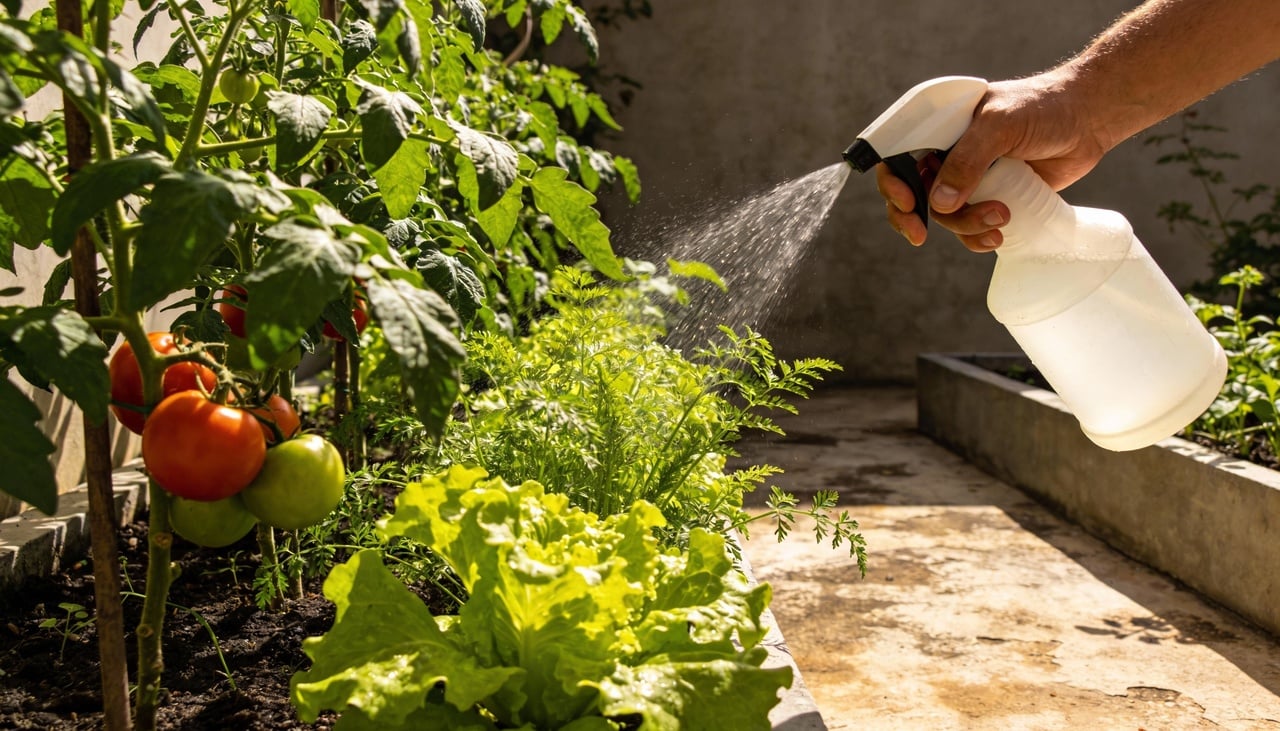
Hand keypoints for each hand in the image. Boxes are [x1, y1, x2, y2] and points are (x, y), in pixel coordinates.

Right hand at [878, 73, 1111, 251]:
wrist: (1089, 120)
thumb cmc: (1044, 107)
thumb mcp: (1000, 124)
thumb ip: (968, 160)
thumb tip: (938, 202)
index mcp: (940, 127)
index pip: (898, 156)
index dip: (893, 183)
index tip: (909, 203)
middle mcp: (948, 153)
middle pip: (913, 193)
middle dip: (915, 217)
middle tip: (921, 235)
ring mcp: (969, 178)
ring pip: (944, 215)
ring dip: (964, 226)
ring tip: (1000, 218)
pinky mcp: (991, 197)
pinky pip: (970, 227)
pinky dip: (977, 237)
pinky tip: (998, 234)